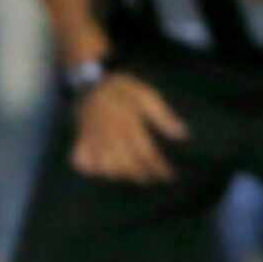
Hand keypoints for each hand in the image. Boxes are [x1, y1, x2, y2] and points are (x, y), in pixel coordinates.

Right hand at [71, 74, 188, 183]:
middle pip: (127, 165)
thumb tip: (183, 136)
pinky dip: (95, 170)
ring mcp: (92, 139)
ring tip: (134, 175)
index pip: (146, 152)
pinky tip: (106, 170)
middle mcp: (109, 133)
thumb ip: (163, 115)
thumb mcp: (145, 94)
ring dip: (121, 174)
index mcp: (127, 122)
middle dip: (142, 175)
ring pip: (107, 167)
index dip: (158, 167)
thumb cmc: (121, 89)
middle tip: (153, 178)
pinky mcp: (80, 141)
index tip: (169, 176)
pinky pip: (85, 164)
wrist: (88, 83)